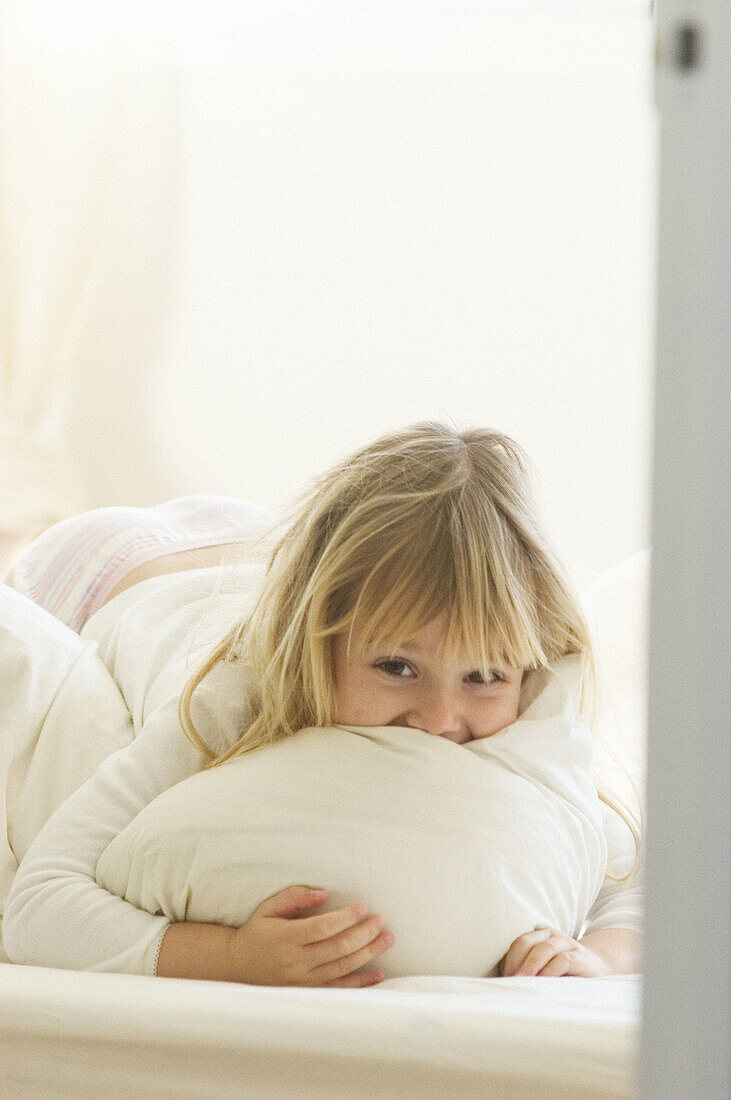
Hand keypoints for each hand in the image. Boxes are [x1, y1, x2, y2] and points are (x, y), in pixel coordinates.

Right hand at [229, 885, 394, 987]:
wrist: (238, 966)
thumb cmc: (257, 932)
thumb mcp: (269, 907)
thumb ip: (295, 897)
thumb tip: (323, 894)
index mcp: (287, 937)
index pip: (323, 927)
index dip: (346, 918)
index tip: (363, 907)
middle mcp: (296, 961)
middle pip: (338, 947)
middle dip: (365, 933)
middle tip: (382, 921)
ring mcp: (303, 980)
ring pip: (343, 967)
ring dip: (369, 953)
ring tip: (387, 939)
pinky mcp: (308, 992)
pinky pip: (339, 988)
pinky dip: (361, 982)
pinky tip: (378, 974)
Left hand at [499, 926, 611, 977]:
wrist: (598, 968)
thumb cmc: (564, 972)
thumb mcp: (545, 966)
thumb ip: (530, 969)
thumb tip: (505, 984)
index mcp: (540, 936)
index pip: (519, 943)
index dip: (509, 959)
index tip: (503, 978)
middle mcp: (552, 936)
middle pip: (527, 942)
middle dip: (516, 961)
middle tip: (508, 980)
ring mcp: (567, 944)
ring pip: (544, 949)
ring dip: (531, 965)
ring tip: (521, 980)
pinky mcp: (580, 957)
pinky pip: (563, 960)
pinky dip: (551, 969)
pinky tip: (543, 980)